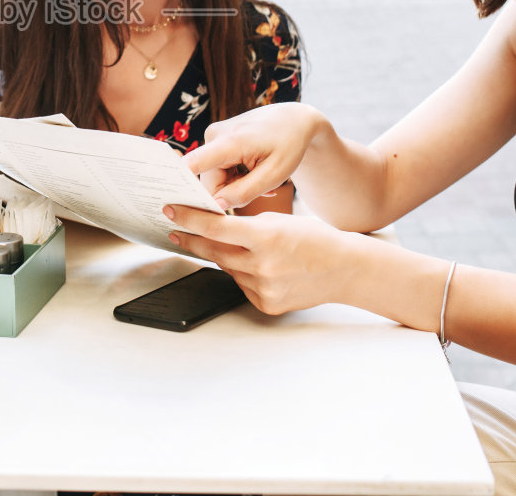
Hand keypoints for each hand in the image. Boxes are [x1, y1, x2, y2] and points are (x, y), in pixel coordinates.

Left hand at [164, 206, 350, 314]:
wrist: (344, 269)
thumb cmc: (315, 238)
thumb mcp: (280, 220)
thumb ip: (246, 225)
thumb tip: (214, 225)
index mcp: (266, 237)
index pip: (215, 228)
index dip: (189, 219)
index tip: (170, 211)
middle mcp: (262, 265)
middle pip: (214, 251)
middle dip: (192, 239)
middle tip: (175, 229)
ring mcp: (263, 288)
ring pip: (228, 268)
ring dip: (222, 256)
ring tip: (223, 245)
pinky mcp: (266, 304)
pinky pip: (242, 285)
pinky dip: (242, 273)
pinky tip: (254, 265)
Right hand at [181, 103, 325, 210]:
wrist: (293, 119)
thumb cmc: (288, 145)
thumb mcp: (274, 175)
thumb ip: (245, 192)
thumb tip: (217, 207)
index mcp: (229, 142)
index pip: (192, 166)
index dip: (182, 189)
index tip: (178, 210)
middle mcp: (213, 135)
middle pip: (207, 181)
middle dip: (229, 193)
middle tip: (260, 192)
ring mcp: (213, 135)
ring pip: (213, 176)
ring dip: (234, 185)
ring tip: (260, 181)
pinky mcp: (215, 139)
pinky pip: (217, 168)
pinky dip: (233, 176)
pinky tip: (253, 173)